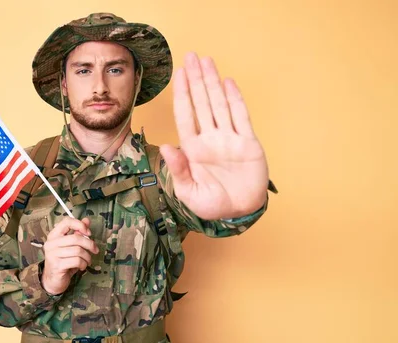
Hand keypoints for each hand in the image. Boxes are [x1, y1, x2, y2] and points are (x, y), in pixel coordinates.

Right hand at [41, 217, 97, 294]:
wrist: (53, 280)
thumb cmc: (63, 261)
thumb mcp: (71, 246)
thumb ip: (78, 233)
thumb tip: (87, 220)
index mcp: (54, 235)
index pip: (67, 222)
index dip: (80, 225)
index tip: (88, 233)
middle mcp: (51, 243)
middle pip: (76, 238)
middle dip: (90, 244)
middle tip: (95, 250)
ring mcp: (53, 255)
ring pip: (78, 250)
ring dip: (87, 257)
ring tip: (87, 261)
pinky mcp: (57, 266)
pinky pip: (77, 261)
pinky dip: (83, 264)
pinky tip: (82, 266)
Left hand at [160, 52, 269, 219]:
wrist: (239, 212)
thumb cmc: (211, 204)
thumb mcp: (189, 193)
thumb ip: (178, 171)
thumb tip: (168, 148)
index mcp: (193, 148)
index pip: (185, 115)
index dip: (182, 94)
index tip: (178, 74)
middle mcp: (210, 138)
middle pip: (201, 103)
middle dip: (196, 80)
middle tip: (191, 56)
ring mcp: (229, 138)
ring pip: (219, 104)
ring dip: (213, 83)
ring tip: (207, 61)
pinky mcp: (247, 143)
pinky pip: (241, 116)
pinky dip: (235, 99)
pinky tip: (228, 83)